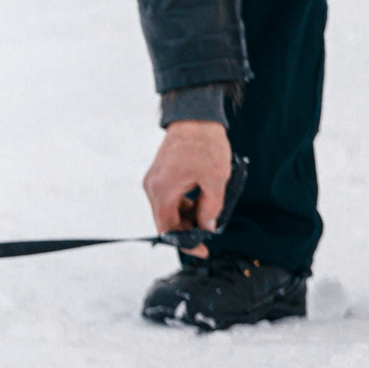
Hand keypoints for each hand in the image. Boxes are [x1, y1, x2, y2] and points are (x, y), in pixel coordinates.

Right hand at [143, 120, 232, 256]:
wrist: (194, 117)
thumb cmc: (204, 145)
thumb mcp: (216, 180)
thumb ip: (210, 208)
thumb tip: (206, 226)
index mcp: (163, 191)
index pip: (167, 229)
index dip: (184, 243)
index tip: (201, 250)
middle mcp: (152, 188)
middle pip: (165, 221)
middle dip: (186, 230)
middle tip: (208, 232)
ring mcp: (154, 181)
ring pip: (167, 209)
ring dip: (185, 217)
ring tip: (208, 214)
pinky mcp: (159, 175)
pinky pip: (168, 198)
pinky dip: (182, 205)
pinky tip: (199, 202)